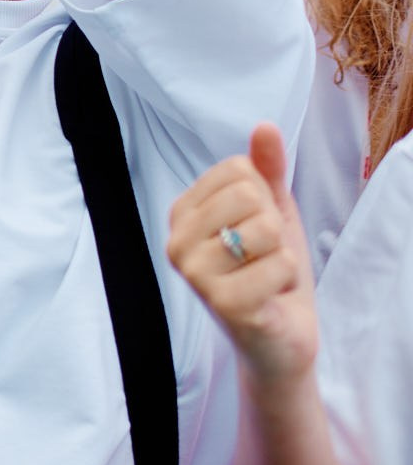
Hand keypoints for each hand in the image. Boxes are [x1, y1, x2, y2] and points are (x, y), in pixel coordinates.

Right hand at [168, 125, 317, 389]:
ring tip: (266, 277)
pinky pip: (279, 265)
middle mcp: (177, 239)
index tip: (255, 230)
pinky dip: (288, 281)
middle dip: (274, 227)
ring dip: (282, 256)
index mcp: (183, 212)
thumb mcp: (273, 213)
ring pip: (266, 230)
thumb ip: (267, 170)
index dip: (265, 198)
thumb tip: (265, 126)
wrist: (281, 338)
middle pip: (250, 195)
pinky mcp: (221, 302)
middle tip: (263, 257)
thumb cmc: (270, 272)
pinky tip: (270, 298)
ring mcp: (194, 273)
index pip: (239, 170)